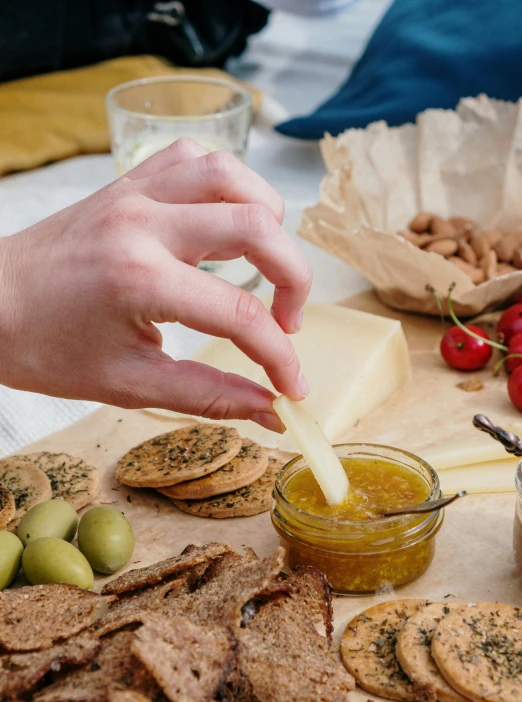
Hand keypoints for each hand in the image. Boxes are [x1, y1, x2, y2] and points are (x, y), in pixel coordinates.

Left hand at [0, 140, 311, 431]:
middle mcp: (142, 223)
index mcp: (138, 279)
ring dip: (269, 221)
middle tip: (286, 323)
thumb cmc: (46, 347)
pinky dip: (229, 186)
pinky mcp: (129, 182)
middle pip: (257, 227)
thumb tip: (268, 409)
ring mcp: (135, 192)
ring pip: (233, 177)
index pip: (240, 314)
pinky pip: (196, 159)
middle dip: (294, 280)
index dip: (279, 357)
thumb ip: (207, 396)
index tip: (292, 386)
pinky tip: (227, 222)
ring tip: (266, 266)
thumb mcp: (128, 384)